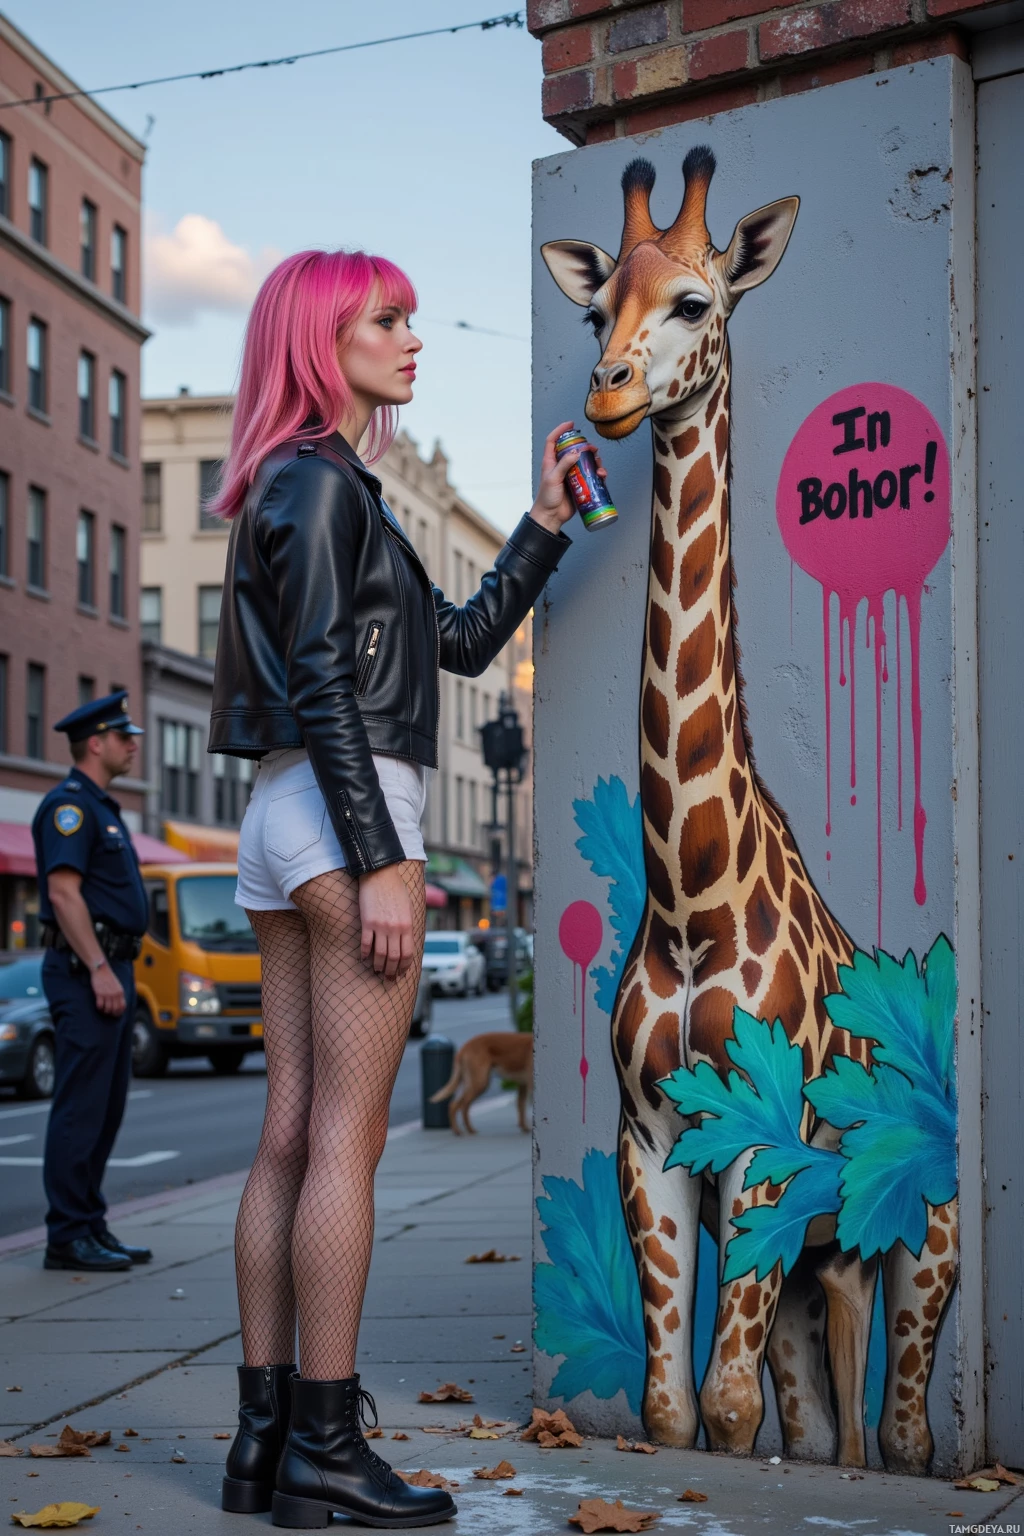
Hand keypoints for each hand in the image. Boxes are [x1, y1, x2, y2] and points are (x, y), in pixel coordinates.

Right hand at [91, 962, 126, 1016]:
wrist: (101, 970)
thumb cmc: (109, 978)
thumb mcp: (117, 985)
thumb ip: (119, 994)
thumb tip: (119, 1004)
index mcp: (121, 992)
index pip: (122, 1006)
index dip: (119, 1012)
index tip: (115, 1014)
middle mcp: (115, 994)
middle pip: (115, 1009)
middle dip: (112, 1013)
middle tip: (108, 1013)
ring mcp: (107, 994)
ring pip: (107, 1009)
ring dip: (105, 1011)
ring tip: (103, 1010)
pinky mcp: (99, 993)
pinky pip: (100, 1005)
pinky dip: (99, 1008)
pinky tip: (98, 1006)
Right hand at [358, 865, 414, 979]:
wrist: (380, 874)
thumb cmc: (396, 889)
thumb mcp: (408, 908)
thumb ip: (408, 925)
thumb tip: (407, 941)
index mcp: (407, 925)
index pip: (408, 953)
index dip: (404, 966)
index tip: (401, 973)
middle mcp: (395, 928)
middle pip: (394, 957)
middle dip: (392, 971)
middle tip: (389, 978)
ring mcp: (380, 926)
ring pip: (380, 954)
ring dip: (379, 966)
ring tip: (377, 971)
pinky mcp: (367, 922)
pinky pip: (366, 943)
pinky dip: (365, 954)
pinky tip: (364, 959)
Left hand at [528, 421, 607, 535]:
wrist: (551, 517)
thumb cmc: (547, 498)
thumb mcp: (553, 479)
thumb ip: (563, 464)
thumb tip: (576, 452)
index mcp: (551, 462)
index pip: (553, 441)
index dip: (560, 430)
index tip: (571, 424)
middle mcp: (562, 467)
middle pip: (574, 450)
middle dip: (585, 447)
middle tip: (592, 449)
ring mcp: (572, 476)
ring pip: (585, 463)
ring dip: (594, 461)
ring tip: (598, 465)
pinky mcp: (580, 485)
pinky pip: (591, 476)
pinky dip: (598, 475)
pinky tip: (601, 476)